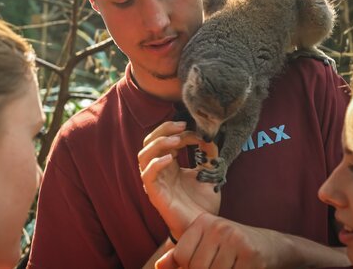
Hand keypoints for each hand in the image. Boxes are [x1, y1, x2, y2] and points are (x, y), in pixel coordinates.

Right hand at [139, 121, 220, 239]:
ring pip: (143, 155)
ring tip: (176, 141)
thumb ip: (208, 156)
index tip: (196, 130)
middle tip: (181, 126)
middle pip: (149, 142)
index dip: (178, 131)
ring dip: (159, 144)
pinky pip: (147, 175)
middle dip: (163, 130)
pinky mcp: (154, 194)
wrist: (203, 226)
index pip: (165, 139)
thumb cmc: (203, 203)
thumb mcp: (208, 173)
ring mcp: (155, 181)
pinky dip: (156, 163)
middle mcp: (159, 170)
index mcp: (169, 164)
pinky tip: (169, 159)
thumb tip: (209, 138)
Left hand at [155, 213, 274, 268]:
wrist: (270, 246)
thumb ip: (180, 256)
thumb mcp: (204, 247)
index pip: (181, 256)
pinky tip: (240, 268)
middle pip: (196, 268)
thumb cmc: (230, 249)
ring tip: (229, 266)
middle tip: (219, 265)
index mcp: (203, 222)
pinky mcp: (251, 255)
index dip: (188, 268)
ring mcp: (236, 239)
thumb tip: (158, 265)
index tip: (205, 263)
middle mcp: (219, 227)